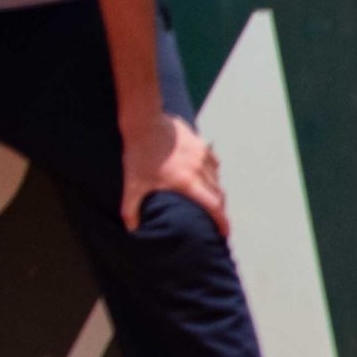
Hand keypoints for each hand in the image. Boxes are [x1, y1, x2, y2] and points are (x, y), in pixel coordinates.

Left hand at [122, 113, 228, 236]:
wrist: (145, 123)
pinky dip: (213, 173)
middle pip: (219, 195)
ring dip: (216, 192)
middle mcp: (200, 170)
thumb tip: (131, 229)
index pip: (213, 206)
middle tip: (216, 220)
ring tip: (210, 201)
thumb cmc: (138, 155)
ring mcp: (203, 155)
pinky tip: (205, 177)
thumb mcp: (132, 184)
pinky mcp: (201, 144)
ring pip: (217, 178)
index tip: (225, 233)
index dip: (222, 222)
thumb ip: (130, 209)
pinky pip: (213, 163)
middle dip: (220, 210)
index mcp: (187, 182)